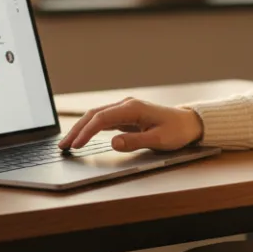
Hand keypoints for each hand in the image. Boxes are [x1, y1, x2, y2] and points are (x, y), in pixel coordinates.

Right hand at [57, 98, 203, 152]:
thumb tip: (112, 142)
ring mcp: (125, 110)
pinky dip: (90, 128)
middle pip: (94, 115)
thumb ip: (135, 142)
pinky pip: (103, 121)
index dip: (86, 132)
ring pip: (96, 116)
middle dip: (77, 129)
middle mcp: (126, 105)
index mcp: (133, 108)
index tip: (76, 146)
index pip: (102, 119)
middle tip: (63, 146)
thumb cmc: (177, 131)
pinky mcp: (126, 116)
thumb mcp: (159, 140)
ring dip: (81, 128)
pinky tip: (82, 137)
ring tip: (67, 143)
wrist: (189, 123)